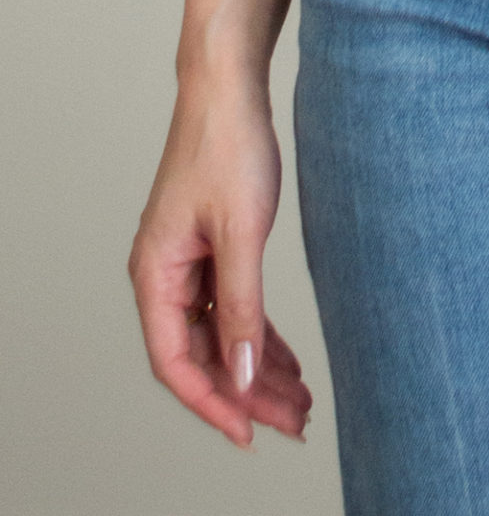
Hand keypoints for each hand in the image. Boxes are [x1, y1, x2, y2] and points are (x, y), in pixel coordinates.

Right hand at [128, 78, 313, 448]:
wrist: (229, 88)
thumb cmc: (228, 146)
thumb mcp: (241, 231)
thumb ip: (243, 305)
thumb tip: (242, 376)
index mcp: (155, 274)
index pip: (176, 362)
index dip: (212, 403)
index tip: (250, 433)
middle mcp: (164, 274)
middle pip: (202, 353)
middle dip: (247, 392)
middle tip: (294, 421)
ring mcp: (187, 262)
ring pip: (220, 333)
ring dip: (256, 368)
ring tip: (299, 400)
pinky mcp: (211, 247)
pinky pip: (231, 306)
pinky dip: (258, 334)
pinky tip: (287, 359)